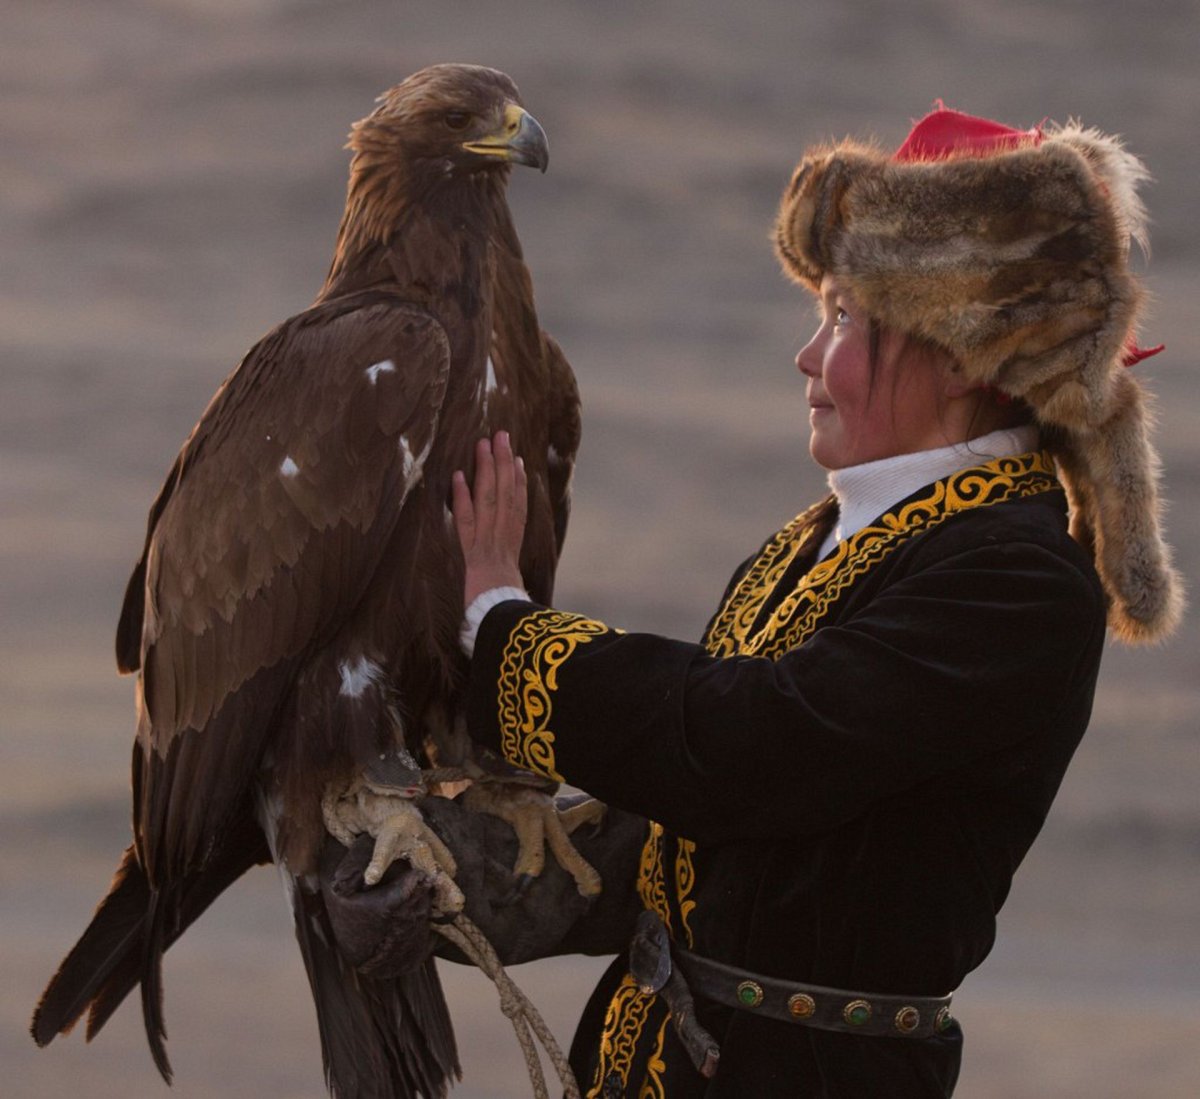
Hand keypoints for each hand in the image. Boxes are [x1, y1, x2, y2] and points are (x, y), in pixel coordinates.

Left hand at [453, 431, 527, 606]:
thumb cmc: (506, 606)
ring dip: (487, 469)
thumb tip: (506, 560)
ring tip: (484, 443)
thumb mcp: (511, 584)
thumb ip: (509, 570)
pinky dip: (463, 497)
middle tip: (501, 435)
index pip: (518, 505)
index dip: (518, 481)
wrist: (502, 620)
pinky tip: (459, 476)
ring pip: (489, 499)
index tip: (516, 458)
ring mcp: (488, 541)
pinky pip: (467, 520)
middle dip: (503, 462)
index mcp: (513, 544)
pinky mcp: (473, 551)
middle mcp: (503, 537)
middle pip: (505, 493)